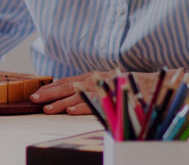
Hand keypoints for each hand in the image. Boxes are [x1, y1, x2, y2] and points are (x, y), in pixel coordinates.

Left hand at [32, 71, 155, 114]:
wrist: (154, 84)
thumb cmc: (127, 86)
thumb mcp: (104, 82)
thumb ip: (88, 87)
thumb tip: (68, 96)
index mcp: (92, 77)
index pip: (66, 81)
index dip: (50, 86)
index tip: (36, 92)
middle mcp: (96, 80)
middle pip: (68, 86)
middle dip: (49, 93)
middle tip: (34, 100)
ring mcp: (104, 88)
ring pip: (79, 95)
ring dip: (62, 102)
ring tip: (47, 109)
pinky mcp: (114, 97)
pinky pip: (97, 103)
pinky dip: (83, 106)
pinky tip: (71, 111)